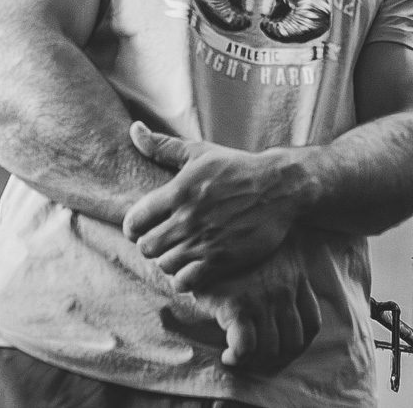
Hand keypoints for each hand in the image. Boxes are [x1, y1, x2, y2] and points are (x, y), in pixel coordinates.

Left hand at [123, 122, 307, 289]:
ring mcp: (204, 241)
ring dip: (168, 261)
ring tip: (178, 252)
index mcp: (178, 191)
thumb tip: (134, 129)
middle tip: (163, 239)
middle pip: (146, 248)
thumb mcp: (199, 151)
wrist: (278, 188)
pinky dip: (184, 278)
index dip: (134, 226)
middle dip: (150, 245)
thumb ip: (162, 146)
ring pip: (165, 265)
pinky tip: (192, 267)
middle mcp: (188, 218)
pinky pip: (186, 281)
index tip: (144, 225)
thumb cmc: (236, 167)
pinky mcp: (222, 260)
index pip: (135, 221)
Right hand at [169, 231, 321, 372]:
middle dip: (276, 358)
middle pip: (293, 341)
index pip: (311, 323)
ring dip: (256, 361)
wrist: (207, 234)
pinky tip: (229, 356)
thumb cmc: (237, 249)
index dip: (298, 344)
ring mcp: (262, 297)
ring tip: (241, 356)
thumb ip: (281, 275)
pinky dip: (238, 358)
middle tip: (257, 358)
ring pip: (271, 348)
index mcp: (295, 275)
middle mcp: (283, 288)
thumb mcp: (269, 255)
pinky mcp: (237, 305)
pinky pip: (245, 347)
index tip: (280, 349)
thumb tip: (282, 310)